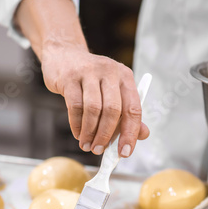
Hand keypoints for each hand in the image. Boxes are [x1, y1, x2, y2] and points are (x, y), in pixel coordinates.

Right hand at [41, 42, 149, 156]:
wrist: (64, 55)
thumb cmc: (92, 80)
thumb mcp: (113, 92)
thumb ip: (128, 113)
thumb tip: (143, 135)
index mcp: (126, 77)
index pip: (134, 109)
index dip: (130, 133)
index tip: (124, 153)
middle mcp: (110, 72)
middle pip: (113, 110)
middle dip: (106, 135)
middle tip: (99, 151)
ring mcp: (89, 72)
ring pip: (93, 109)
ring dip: (90, 132)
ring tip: (87, 145)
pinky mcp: (70, 77)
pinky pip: (75, 106)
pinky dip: (76, 124)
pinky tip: (78, 133)